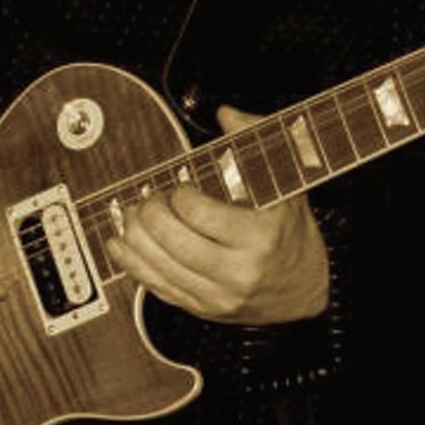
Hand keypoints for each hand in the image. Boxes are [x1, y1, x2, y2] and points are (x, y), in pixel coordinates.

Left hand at [105, 105, 328, 323]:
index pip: (201, 215)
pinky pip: (160, 289)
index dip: (179, 196)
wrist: (304, 285)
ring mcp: (220, 296)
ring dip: (136, 237)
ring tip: (131, 215)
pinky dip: (133, 265)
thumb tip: (225, 114)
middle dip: (151, 214)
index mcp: (261, 236)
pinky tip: (121, 245)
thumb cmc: (289, 229)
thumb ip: (254, 142)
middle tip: (147, 198)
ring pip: (162, 268)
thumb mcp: (283, 183)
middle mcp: (241, 271)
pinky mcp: (204, 309)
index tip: (178, 186)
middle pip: (176, 243)